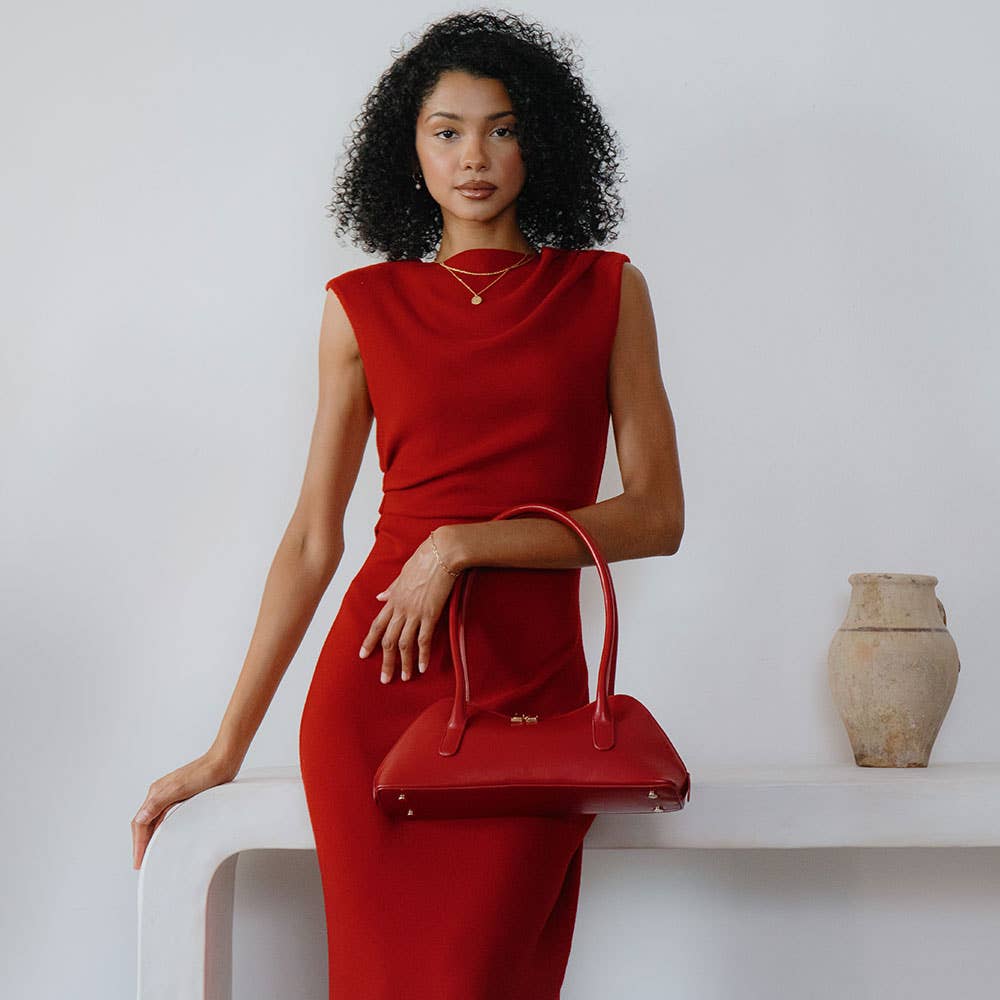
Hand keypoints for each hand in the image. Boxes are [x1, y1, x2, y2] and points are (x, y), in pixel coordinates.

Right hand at [131, 751, 237, 869]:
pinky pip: (164, 816)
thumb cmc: (205, 773)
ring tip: (148, 853)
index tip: (139, 861)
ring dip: (148, 837)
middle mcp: (159, 793)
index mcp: (156, 792)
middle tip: (140, 861)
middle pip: (143, 822)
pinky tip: (164, 835)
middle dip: (139, 843)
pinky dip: (159, 829)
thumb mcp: (180, 789)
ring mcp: (170, 795)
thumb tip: (140, 818)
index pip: (139, 823)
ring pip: (152, 820)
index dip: (138, 844)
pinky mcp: (181, 796)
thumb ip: (158, 803)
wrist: (223, 762)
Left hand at [359, 530, 460, 683]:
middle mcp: (401, 607)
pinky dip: (422, 655)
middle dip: (386, 661)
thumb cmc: (425, 558)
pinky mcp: (431, 613)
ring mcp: (415, 612)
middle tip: (384, 679)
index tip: (363, 655)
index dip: (369, 641)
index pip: (377, 624)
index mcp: (394, 597)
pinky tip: (422, 667)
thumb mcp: (403, 572)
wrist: (442, 552)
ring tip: (405, 678)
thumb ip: (392, 588)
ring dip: (404, 663)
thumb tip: (380, 596)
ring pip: (404, 643)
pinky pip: (424, 639)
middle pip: (388, 639)